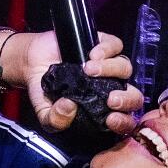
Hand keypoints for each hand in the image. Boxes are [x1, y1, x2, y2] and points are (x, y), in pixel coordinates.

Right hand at [10, 30, 144, 134]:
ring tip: (87, 70)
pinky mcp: (103, 45)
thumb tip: (69, 108)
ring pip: (125, 68)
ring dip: (111, 70)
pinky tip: (92, 55)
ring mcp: (109, 66)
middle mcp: (111, 89)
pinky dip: (107, 50)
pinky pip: (116, 46)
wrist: (33, 63)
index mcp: (103, 109)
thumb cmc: (44, 90)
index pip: (125, 120)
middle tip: (111, 99)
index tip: (110, 119)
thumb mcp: (45, 113)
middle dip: (127, 99)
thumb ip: (55, 120)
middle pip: (134, 96)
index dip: (124, 122)